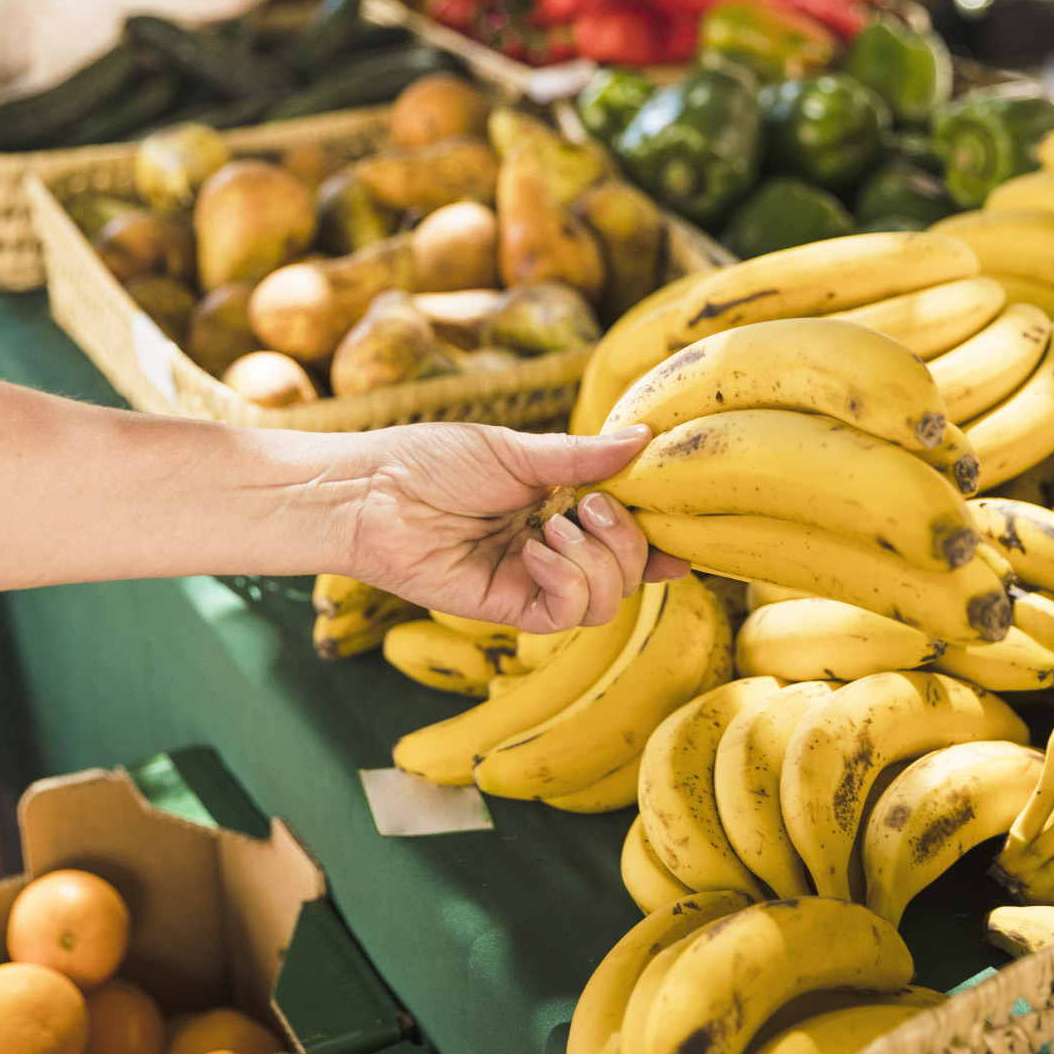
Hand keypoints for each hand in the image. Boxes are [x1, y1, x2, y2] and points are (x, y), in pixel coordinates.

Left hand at [339, 421, 689, 631]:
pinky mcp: (506, 606)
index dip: (655, 540)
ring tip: (555, 528)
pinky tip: (536, 552)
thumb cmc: (429, 459)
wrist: (370, 490)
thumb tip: (643, 438)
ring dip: (596, 562)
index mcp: (557, 506)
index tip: (683, 536)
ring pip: (605, 601)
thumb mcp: (514, 449)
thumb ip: (580, 456)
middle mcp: (550, 548)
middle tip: (589, 505)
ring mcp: (530, 580)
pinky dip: (566, 583)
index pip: (622, 534)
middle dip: (625, 540)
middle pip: (626, 571)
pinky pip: (564, 615)